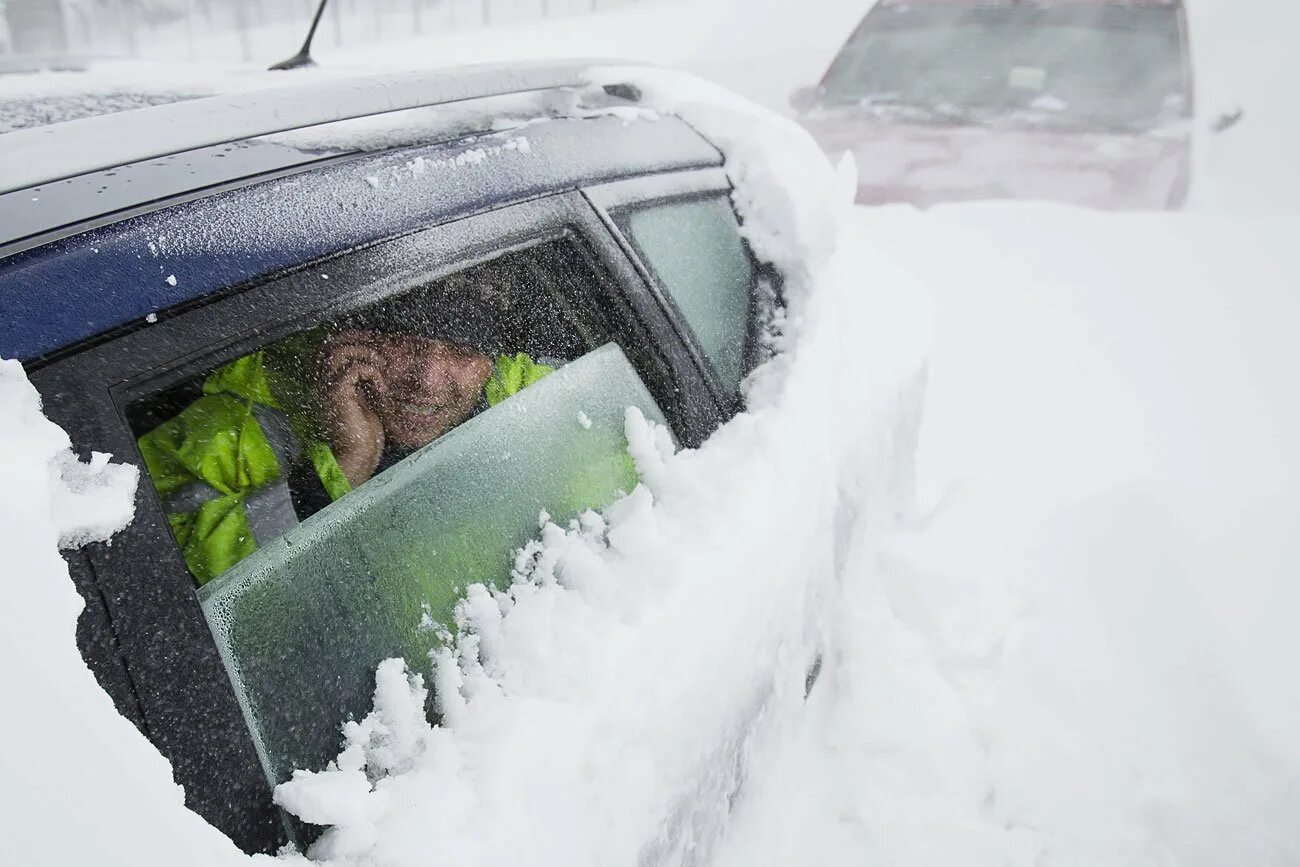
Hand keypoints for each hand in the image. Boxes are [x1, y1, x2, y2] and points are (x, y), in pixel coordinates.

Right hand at [323, 334, 386, 487]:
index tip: (376, 357)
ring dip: (366, 355)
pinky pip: (355, 368)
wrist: (356, 456)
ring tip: (381, 369)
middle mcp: (323, 383)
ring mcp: (328, 387)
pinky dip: (372, 373)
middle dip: (360, 347)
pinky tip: (381, 389)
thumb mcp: (363, 402)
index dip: (353, 346)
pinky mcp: (338, 393)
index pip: (331, 351)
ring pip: (341, 351)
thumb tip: (371, 368)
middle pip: (333, 346)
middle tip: (380, 362)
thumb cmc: (362, 435)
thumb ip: (361, 385)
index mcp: (328, 385)